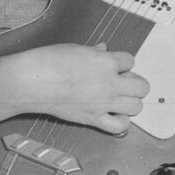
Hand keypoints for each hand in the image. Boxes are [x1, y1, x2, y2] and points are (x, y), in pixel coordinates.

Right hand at [15, 43, 148, 134]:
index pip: (131, 61)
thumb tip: (103, 49)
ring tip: (120, 99)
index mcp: (106, 62)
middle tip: (124, 83)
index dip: (124, 63)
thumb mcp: (75, 48)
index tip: (116, 65)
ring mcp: (103, 103)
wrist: (32, 82)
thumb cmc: (48, 62)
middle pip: (142, 87)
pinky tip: (113, 115)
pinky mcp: (93, 118)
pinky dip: (121, 123)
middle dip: (135, 84)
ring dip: (131, 103)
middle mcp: (109, 83)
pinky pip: (119, 126)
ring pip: (136, 107)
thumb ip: (94, 52)